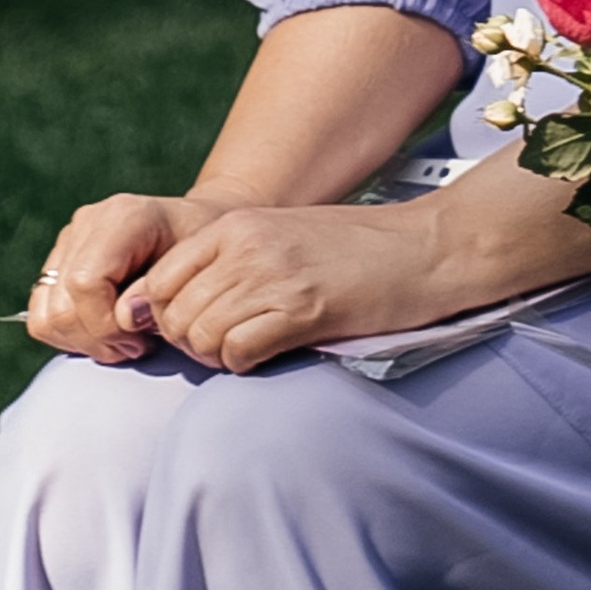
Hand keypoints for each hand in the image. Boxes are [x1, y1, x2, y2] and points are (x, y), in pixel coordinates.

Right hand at [26, 191, 240, 363]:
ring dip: (84, 342)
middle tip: (138, 347)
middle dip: (99, 340)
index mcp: (123, 217)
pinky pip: (41, 314)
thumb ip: (161, 294)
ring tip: (125, 342)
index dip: (108, 325)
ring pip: (46, 314)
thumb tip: (125, 320)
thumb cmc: (210, 252)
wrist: (202, 229)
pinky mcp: (60, 261)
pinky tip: (107, 334)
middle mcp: (88, 223)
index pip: (86, 283)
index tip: (143, 341)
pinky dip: (70, 335)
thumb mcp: (203, 269)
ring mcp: (69, 241)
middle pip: (62, 305)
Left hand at [121, 198, 456, 373]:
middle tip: (224, 347)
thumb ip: (231, 260)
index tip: (196, 328)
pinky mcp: (305, 310)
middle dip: (190, 343)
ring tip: (249, 350)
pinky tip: (270, 354)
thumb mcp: (284, 234)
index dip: (168, 316)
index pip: (159, 281)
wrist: (432, 247)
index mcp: (236, 225)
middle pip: (173, 315)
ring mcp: (274, 277)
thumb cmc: (364, 248)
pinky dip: (245, 364)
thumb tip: (180, 304)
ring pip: (199, 337)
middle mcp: (247, 246)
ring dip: (217, 357)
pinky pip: (237, 352)